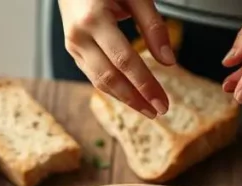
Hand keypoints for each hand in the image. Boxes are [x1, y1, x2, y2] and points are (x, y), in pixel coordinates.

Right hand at [57, 0, 175, 117]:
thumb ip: (153, 26)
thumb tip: (168, 61)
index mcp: (94, 19)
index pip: (124, 61)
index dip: (145, 84)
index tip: (163, 102)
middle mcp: (79, 36)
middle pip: (109, 77)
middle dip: (136, 98)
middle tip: (159, 111)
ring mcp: (72, 46)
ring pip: (99, 81)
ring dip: (124, 98)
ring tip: (147, 109)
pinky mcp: (73, 51)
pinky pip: (94, 75)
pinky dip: (113, 87)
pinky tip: (130, 95)